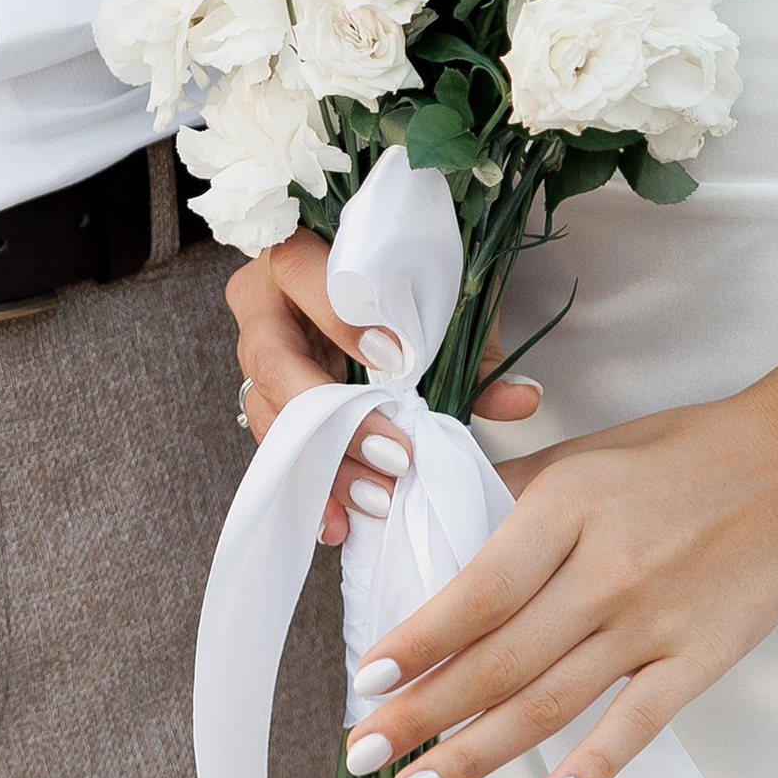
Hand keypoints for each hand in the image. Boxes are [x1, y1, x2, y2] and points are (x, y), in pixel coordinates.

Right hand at [227, 228, 541, 545]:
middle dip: (337, 418)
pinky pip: (278, 450)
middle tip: (395, 454)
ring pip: (271, 416)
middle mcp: (262, 306)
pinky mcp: (267, 402)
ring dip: (326, 465)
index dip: (343, 321)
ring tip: (378, 499)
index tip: (396, 359)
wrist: (362, 276)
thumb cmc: (400, 269)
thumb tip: (521, 399)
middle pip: (274, 363)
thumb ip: (472, 340)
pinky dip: (311, 490)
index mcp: (293, 253)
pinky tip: (338, 524)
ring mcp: (256, 358)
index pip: (302, 277)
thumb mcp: (440, 290)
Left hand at [337, 388, 777, 777]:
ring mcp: (655, 620)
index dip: (418, 641)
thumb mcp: (587, 453)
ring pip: (550, 701)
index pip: (477, 591)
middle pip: (499, 659)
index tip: (366, 678)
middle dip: (422, 713)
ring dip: (478, 753)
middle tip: (363, 754)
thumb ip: (515, 496)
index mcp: (568, 505)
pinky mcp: (701, 659)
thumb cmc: (685, 454)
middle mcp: (605, 568)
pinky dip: (594, 766)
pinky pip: (638, 724)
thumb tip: (446, 531)